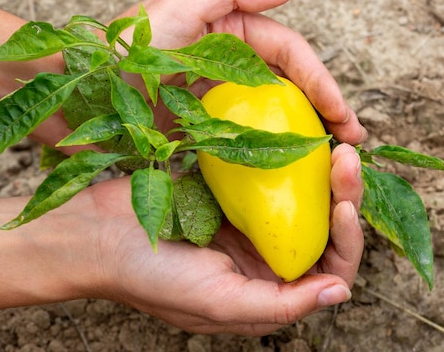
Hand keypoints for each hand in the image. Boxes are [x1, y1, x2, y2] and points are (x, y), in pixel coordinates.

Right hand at [87, 143, 362, 334]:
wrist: (97, 235)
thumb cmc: (152, 277)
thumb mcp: (219, 302)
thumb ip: (280, 305)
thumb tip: (339, 293)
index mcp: (268, 291)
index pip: (329, 271)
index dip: (347, 242)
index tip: (343, 206)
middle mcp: (265, 259)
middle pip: (323, 231)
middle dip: (344, 196)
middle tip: (347, 159)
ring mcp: (249, 224)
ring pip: (304, 201)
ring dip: (323, 176)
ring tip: (336, 145)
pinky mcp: (231, 195)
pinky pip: (273, 178)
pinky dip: (291, 161)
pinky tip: (302, 139)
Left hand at [116, 0, 366, 144]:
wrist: (78, 92)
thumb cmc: (124, 47)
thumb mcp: (178, 7)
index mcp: (230, 30)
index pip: (290, 53)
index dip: (322, 82)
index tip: (344, 117)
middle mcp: (229, 61)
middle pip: (290, 84)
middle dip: (325, 109)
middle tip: (351, 143)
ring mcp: (218, 95)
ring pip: (273, 111)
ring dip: (304, 131)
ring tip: (331, 160)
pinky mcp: (203, 125)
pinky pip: (246, 135)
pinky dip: (270, 148)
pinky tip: (288, 168)